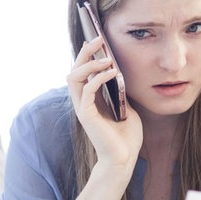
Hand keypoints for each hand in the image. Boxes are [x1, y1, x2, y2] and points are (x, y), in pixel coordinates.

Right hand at [67, 37, 142, 168]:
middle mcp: (82, 101)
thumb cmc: (126, 137)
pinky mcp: (86, 115)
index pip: (83, 71)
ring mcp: (82, 108)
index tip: (99, 41)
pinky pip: (87, 90)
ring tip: (107, 57)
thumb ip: (120, 93)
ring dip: (89, 63)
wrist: (124, 159)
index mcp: (90, 99)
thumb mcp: (127, 108)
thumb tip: (122, 75)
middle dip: (85, 52)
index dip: (88, 55)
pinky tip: (112, 72)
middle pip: (74, 70)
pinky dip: (98, 78)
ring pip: (74, 77)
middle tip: (98, 39)